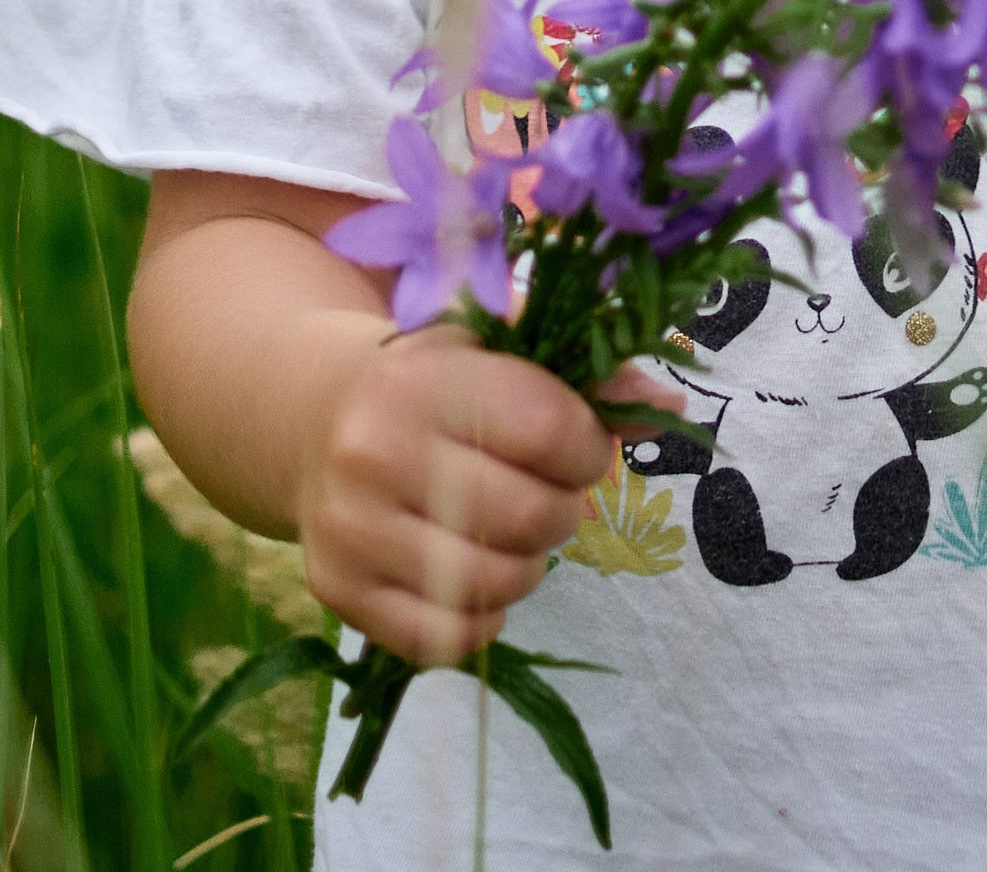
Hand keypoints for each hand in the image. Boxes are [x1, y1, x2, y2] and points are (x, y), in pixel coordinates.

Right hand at [296, 329, 666, 667]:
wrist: (318, 416)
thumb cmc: (435, 376)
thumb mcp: (499, 345)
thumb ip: (585, 373)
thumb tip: (668, 409)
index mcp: (426, 378)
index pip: (551, 430)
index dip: (590, 447)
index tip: (582, 445)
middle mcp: (376, 452)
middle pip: (528, 515)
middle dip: (563, 509)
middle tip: (549, 491)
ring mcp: (351, 529)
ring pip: (492, 584)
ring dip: (528, 566)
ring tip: (511, 530)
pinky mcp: (338, 592)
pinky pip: (445, 639)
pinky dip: (482, 618)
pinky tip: (475, 574)